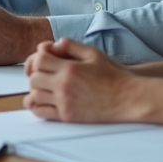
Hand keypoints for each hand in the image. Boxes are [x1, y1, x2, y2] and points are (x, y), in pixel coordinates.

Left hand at [24, 39, 162, 126]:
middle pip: (34, 78)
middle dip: (36, 74)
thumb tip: (53, 45)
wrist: (129, 98)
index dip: (39, 58)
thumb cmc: (113, 75)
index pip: (39, 60)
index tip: (47, 60)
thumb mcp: (93, 53)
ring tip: (46, 87)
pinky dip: (37, 107)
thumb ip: (71, 46)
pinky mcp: (67, 116)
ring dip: (36, 90)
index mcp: (70, 69)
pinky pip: (41, 113)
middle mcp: (64, 86)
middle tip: (46, 74)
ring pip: (35, 96)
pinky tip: (43, 101)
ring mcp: (65, 103)